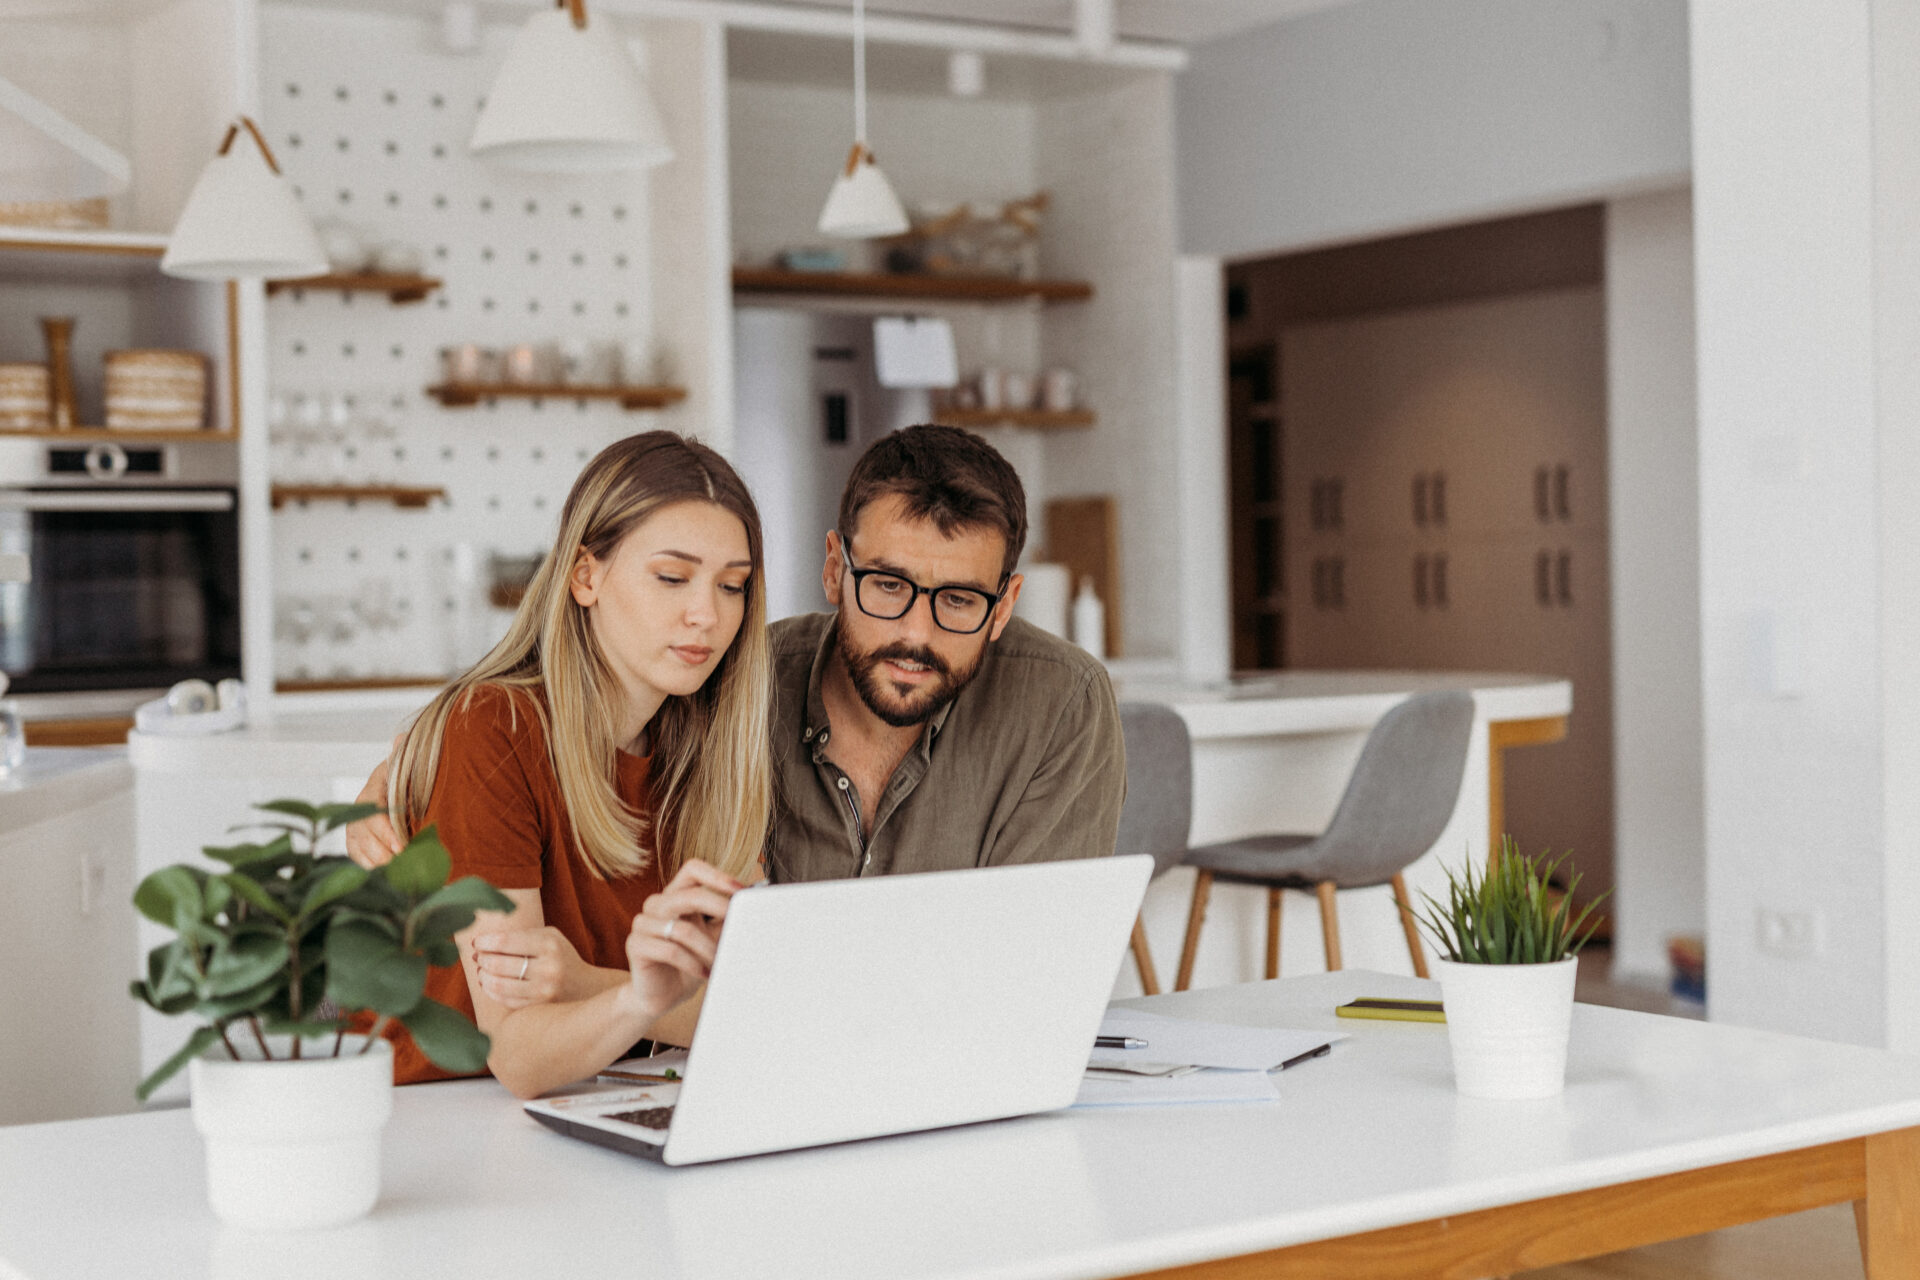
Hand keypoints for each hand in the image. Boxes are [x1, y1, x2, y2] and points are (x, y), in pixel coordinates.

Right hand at [345, 756, 401, 868]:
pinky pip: (358, 858)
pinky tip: (387, 874)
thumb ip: (407, 758)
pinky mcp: (354, 842)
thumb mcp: (410, 769)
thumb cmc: (410, 782)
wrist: (403, 792)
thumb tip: (400, 739)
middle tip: (403, 864)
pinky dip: (371, 868)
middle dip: (384, 852)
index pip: (374, 812)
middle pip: (365, 834)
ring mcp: (354, 826)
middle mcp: (359, 808)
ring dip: (379, 863)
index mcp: (374, 789)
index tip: (401, 845)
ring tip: (398, 872)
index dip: (386, 831)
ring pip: (360, 848)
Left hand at [469, 926, 590, 1008]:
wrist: (586, 986)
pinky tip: (490, 984)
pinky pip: (505, 1000)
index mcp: (549, 944)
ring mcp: (544, 990)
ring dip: (483, 977)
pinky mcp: (539, 1007)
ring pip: (498, 985)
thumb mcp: (548, 936)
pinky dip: (492, 992)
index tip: (476, 942)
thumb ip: (520, 935)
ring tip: (481, 971)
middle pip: (498, 964)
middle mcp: (548, 968)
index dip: (484, 942)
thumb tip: (481, 942)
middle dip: (482, 960)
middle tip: (478, 957)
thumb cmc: (560, 955)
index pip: (505, 941)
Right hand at [623, 860, 744, 1020]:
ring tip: (720, 964)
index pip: (693, 870)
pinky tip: (703, 973)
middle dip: (717, 907)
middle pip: (688, 894)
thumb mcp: (713, 937)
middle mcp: (656, 904)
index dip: (717, 876)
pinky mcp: (635, 945)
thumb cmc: (690, 962)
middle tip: (738, 921)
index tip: (741, 889)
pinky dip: (692, 963)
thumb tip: (753, 902)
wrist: (663, 996)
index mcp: (676, 895)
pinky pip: (669, 951)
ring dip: (707, 948)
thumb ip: (728, 919)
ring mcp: (643, 923)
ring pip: (682, 929)